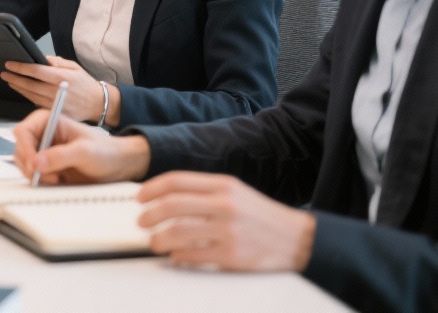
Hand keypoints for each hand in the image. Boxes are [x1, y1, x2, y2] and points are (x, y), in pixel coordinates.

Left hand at [1, 56, 118, 123]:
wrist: (98, 104)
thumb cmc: (86, 84)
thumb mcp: (74, 67)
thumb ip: (57, 62)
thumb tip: (41, 59)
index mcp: (60, 77)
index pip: (35, 71)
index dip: (20, 68)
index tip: (10, 64)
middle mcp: (55, 91)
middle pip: (29, 85)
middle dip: (14, 78)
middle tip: (4, 73)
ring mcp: (54, 104)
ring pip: (30, 95)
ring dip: (18, 88)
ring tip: (10, 81)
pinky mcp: (54, 112)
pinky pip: (36, 104)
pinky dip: (27, 97)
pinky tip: (22, 91)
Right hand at [12, 108, 149, 183]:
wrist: (119, 166)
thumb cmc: (106, 151)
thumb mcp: (85, 151)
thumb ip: (61, 155)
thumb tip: (38, 162)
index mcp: (49, 121)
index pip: (24, 131)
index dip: (24, 147)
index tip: (33, 163)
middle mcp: (44, 136)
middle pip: (20, 149)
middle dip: (30, 164)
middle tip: (44, 175)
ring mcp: (44, 153)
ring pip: (25, 164)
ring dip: (36, 174)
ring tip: (56, 178)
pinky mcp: (48, 168)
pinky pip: (34, 175)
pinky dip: (41, 181)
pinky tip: (57, 181)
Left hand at [137, 172, 315, 271]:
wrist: (297, 239)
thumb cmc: (262, 216)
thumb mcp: (236, 192)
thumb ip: (204, 191)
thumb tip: (167, 197)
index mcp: (223, 185)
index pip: (177, 181)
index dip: (152, 189)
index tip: (140, 198)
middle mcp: (224, 204)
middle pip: (172, 205)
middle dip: (149, 214)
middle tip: (141, 221)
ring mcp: (228, 230)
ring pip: (177, 232)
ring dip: (158, 238)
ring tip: (154, 242)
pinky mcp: (231, 254)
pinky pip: (192, 255)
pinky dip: (177, 256)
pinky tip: (175, 256)